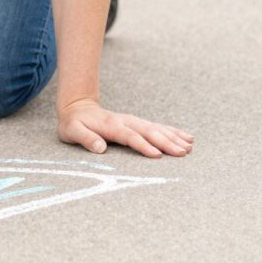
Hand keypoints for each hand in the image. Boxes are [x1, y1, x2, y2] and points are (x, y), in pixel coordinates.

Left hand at [57, 98, 193, 157]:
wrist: (77, 107)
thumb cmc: (73, 124)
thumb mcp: (72, 131)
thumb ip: (85, 138)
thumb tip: (99, 147)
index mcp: (111, 125)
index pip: (129, 137)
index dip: (143, 145)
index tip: (157, 155)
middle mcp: (125, 121)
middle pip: (148, 132)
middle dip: (166, 142)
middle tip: (183, 152)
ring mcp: (132, 121)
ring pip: (156, 129)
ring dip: (173, 137)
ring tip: (189, 146)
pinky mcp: (137, 123)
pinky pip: (157, 127)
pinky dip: (172, 131)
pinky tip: (186, 137)